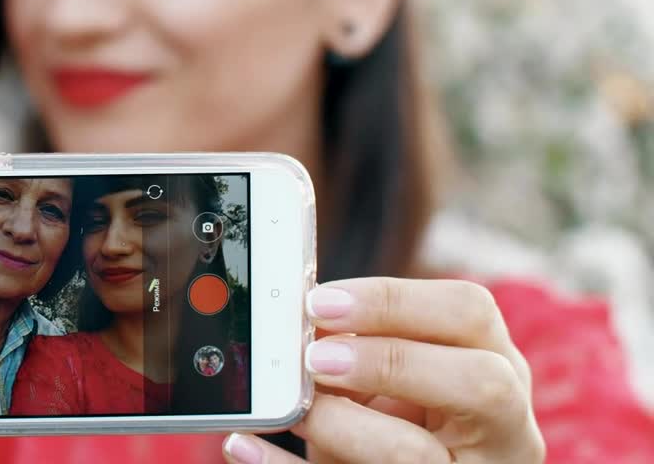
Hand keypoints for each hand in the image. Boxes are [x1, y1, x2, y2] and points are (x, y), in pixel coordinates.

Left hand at [222, 278, 545, 463]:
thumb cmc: (398, 423)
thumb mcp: (394, 377)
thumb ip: (360, 345)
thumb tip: (292, 320)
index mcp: (495, 366)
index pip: (470, 312)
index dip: (393, 300)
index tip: (320, 303)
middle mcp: (503, 426)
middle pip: (478, 381)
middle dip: (387, 362)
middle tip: (313, 359)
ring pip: (416, 453)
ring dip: (338, 424)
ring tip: (288, 409)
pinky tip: (246, 446)